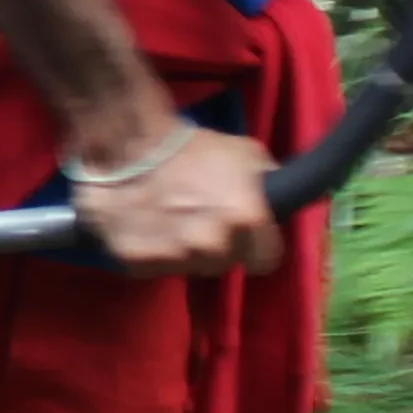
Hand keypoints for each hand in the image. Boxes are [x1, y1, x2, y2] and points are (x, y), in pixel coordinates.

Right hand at [76, 122, 282, 277]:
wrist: (127, 145)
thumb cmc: (192, 147)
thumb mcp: (245, 153)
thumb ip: (270, 183)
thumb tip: (285, 199)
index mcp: (245, 219)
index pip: (267, 260)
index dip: (258, 246)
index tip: (246, 235)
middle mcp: (214, 245)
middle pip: (226, 263)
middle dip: (220, 246)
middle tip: (203, 220)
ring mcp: (176, 257)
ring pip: (192, 267)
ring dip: (187, 251)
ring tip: (173, 222)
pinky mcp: (141, 263)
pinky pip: (158, 266)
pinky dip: (156, 252)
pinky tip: (150, 228)